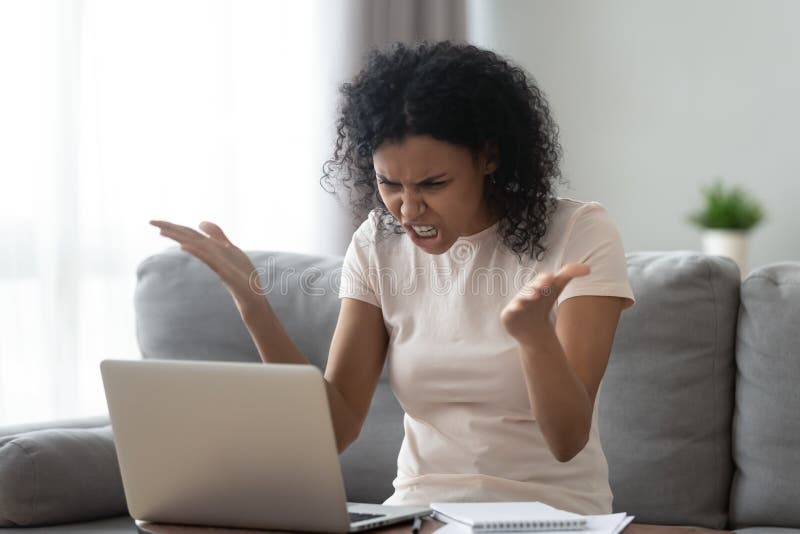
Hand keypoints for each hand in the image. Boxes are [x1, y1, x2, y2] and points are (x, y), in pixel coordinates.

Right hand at [149, 220, 263, 316]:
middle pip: (187, 237)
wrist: (252, 293)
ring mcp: (216, 262)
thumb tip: (199, 222)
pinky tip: (184, 247)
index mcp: (210, 247)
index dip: (172, 226)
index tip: (153, 222)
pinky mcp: (224, 272)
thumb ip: (216, 235)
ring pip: (195, 246)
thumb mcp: (229, 248)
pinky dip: (196, 252)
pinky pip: (208, 260)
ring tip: (161, 231)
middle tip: (150, 221)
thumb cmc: (240, 273)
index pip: (187, 233)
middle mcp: (210, 254)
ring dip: (179, 238)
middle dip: (170, 229)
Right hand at [500, 263, 590, 345]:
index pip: (541, 280)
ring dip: (527, 295)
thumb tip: (589, 268)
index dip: (545, 279)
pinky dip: (514, 308)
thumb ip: (568, 274)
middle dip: (537, 285)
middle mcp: (525, 293)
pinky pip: (510, 311)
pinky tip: (519, 307)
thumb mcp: (556, 288)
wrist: (532, 330)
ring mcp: (516, 303)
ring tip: (535, 295)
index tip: (552, 278)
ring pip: (521, 298)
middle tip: (546, 284)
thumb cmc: (542, 304)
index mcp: (536, 286)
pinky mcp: (508, 315)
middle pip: (530, 287)